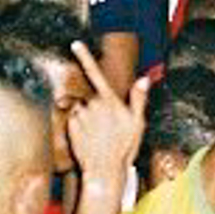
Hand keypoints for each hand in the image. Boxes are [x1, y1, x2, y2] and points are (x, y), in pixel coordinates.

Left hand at [66, 41, 149, 186]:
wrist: (104, 169)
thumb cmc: (124, 147)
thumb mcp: (137, 123)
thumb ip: (138, 99)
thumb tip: (144, 79)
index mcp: (109, 100)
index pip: (96, 73)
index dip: (85, 56)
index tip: (75, 43)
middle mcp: (92, 104)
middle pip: (91, 97)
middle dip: (97, 108)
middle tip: (108, 128)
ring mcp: (80, 115)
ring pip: (82, 108)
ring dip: (88, 117)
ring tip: (98, 135)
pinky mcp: (70, 125)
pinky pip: (74, 120)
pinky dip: (80, 126)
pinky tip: (89, 138)